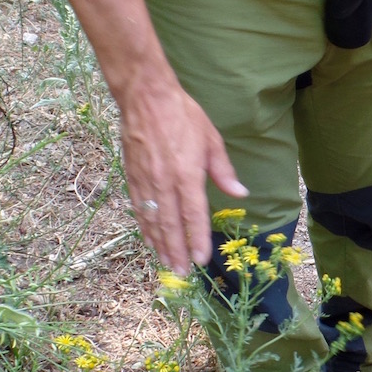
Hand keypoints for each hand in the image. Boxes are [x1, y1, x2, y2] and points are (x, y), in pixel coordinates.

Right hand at [119, 81, 246, 275]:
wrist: (146, 98)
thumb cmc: (184, 116)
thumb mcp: (212, 140)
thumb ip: (223, 171)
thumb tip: (240, 193)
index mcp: (186, 174)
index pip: (193, 214)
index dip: (197, 238)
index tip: (201, 259)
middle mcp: (164, 182)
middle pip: (170, 224)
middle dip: (176, 250)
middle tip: (181, 272)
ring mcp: (145, 181)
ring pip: (152, 220)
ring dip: (159, 244)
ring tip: (166, 263)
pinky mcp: (132, 177)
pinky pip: (138, 209)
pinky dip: (144, 227)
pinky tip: (149, 239)